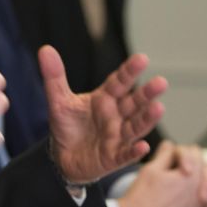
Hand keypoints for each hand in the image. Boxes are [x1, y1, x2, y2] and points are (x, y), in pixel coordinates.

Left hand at [39, 45, 165, 183]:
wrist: (62, 157)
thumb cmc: (67, 126)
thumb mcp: (58, 101)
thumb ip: (54, 77)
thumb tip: (45, 49)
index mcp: (105, 98)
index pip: (119, 82)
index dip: (130, 71)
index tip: (142, 59)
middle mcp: (116, 116)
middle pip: (134, 103)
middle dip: (147, 93)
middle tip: (161, 82)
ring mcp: (117, 137)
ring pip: (136, 126)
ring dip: (147, 119)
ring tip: (159, 108)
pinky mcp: (113, 157)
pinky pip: (125, 154)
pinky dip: (134, 151)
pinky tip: (143, 146)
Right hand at [117, 141, 203, 206]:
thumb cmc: (142, 198)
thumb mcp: (150, 169)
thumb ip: (165, 155)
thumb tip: (170, 146)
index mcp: (192, 177)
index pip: (197, 155)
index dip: (185, 154)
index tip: (175, 162)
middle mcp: (202, 196)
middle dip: (205, 173)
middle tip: (190, 176)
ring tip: (201, 198)